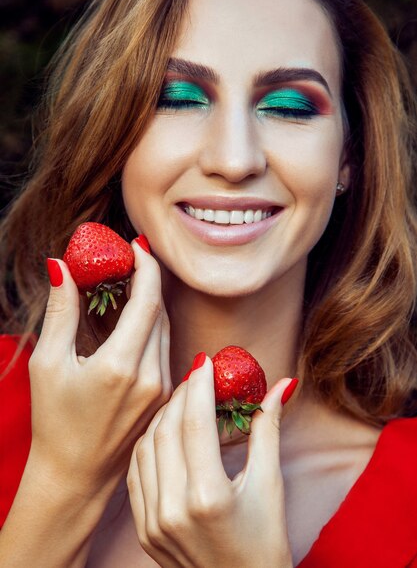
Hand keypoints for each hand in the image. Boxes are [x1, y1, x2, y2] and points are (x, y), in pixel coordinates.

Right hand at [27, 239, 171, 493]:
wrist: (76, 475)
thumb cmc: (54, 421)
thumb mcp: (49, 363)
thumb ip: (62, 311)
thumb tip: (61, 266)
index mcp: (120, 365)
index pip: (148, 301)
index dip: (147, 267)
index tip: (136, 246)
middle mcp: (151, 376)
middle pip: (160, 311)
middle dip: (148, 280)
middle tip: (130, 260)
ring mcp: (162, 389)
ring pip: (166, 329)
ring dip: (152, 303)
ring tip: (130, 285)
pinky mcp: (165, 397)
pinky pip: (166, 349)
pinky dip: (154, 327)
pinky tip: (136, 319)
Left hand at [127, 355, 293, 567]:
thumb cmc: (264, 543)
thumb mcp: (270, 484)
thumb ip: (269, 428)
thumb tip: (283, 384)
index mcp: (209, 496)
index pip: (196, 422)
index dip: (200, 384)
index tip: (206, 359)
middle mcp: (174, 508)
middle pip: (168, 429)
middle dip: (182, 394)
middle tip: (198, 375)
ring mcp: (153, 521)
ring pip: (147, 446)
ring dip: (164, 415)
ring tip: (184, 399)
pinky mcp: (143, 529)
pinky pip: (138, 471)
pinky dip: (149, 443)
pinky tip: (166, 429)